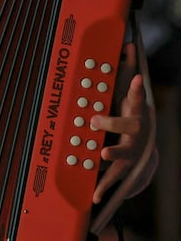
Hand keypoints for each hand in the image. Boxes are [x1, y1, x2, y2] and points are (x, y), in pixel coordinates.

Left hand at [91, 43, 156, 203]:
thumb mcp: (131, 97)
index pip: (138, 99)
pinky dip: (104, 187)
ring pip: (125, 153)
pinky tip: (95, 197)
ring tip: (102, 152)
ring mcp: (134, 152)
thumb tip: (128, 43)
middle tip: (95, 119)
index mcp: (138, 114)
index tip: (136, 77)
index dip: (137, 88)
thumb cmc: (133, 119)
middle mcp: (139, 134)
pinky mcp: (126, 170)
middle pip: (131, 127)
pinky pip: (114, 179)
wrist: (146, 154)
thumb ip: (128, 73)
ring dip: (113, 152)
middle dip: (113, 122)